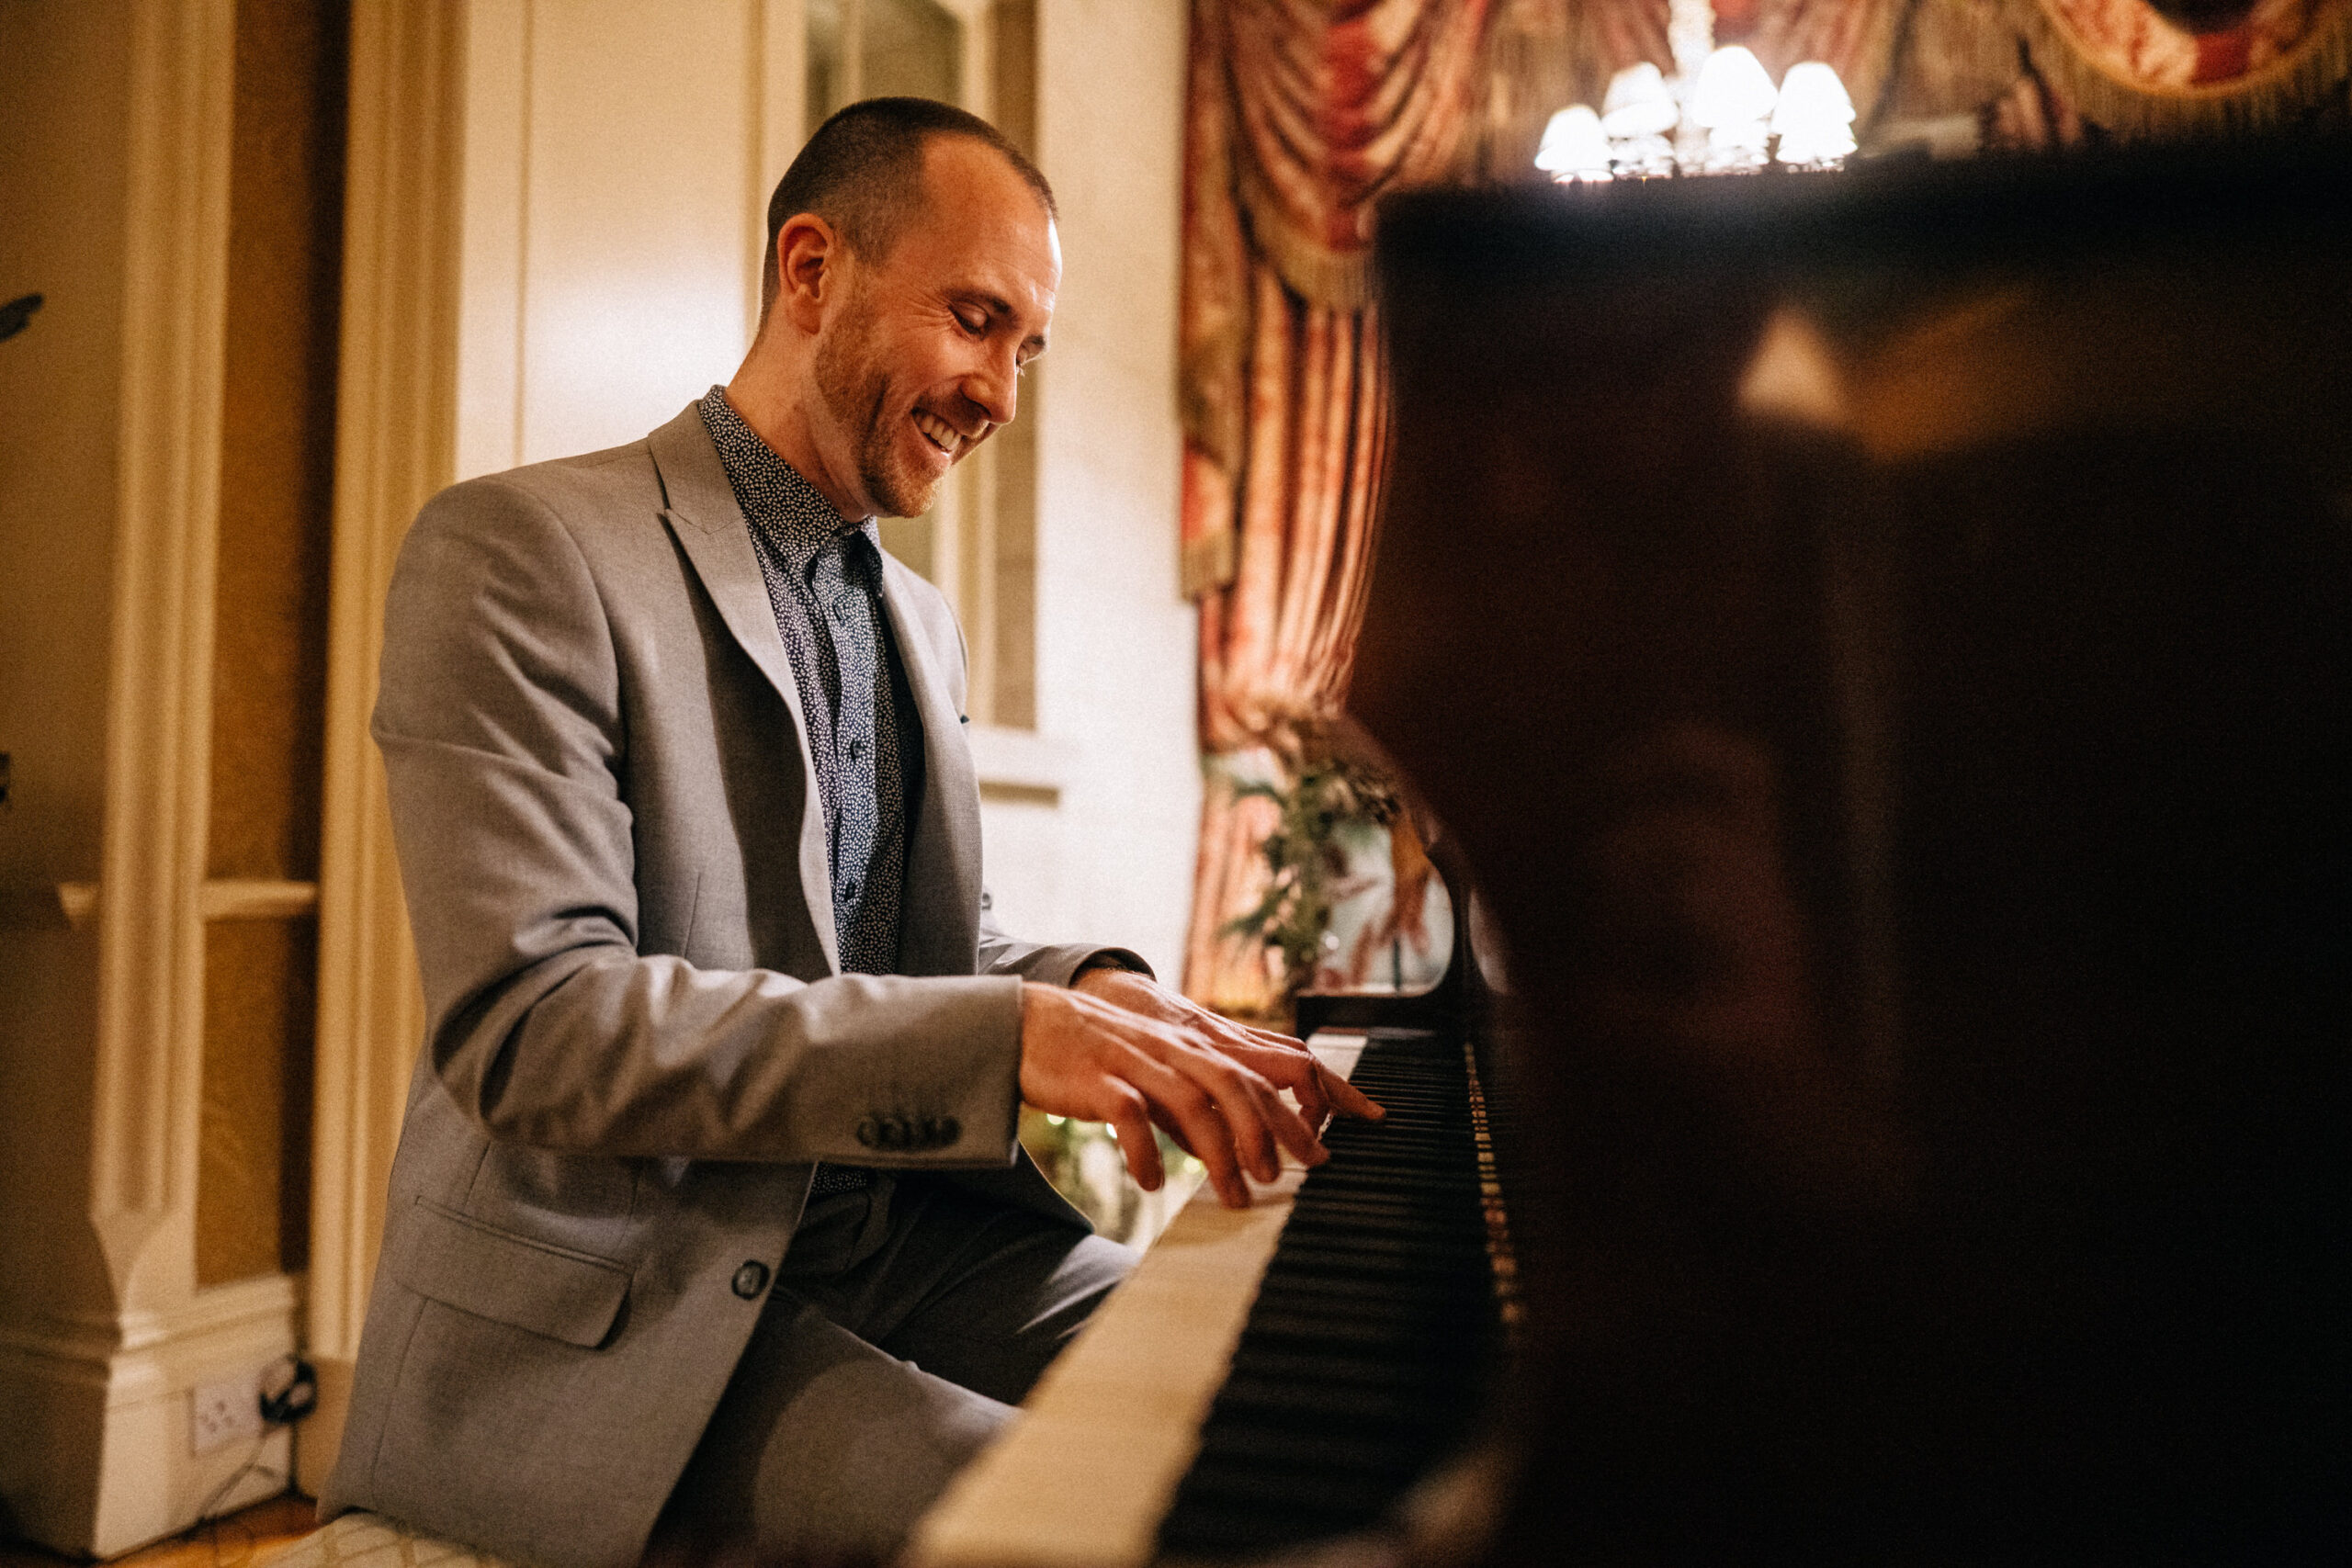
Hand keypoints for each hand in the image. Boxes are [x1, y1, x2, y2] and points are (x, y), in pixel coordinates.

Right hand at [1018, 974, 1382, 1208]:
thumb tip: (1234, 1152)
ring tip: (1237, 1194)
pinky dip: (1144, 1150)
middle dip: (1278, 1126)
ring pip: (1192, 1101)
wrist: (1027, 1025)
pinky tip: (1155, 1182)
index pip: (1273, 1060)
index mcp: (1197, 1044)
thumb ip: (1198, 1105)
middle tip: (1301, 1169)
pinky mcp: (1096, 1079)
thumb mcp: (1161, 1073)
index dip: (1322, 1087)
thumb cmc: (1098, 1056)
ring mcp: (1136, 1061)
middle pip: (1241, 1082)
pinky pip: (1128, 1114)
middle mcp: (1175, 1048)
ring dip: (1220, 1150)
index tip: (1363, 1118)